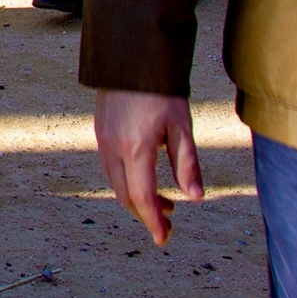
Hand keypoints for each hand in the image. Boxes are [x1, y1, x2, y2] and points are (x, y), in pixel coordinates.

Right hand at [94, 88, 203, 245]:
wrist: (131, 58)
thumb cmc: (161, 90)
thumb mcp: (182, 127)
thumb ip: (187, 164)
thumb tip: (196, 198)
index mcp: (135, 149)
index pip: (142, 197)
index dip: (153, 222)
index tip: (164, 239)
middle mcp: (113, 148)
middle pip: (126, 195)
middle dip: (146, 214)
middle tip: (169, 224)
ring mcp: (103, 140)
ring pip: (116, 183)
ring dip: (137, 199)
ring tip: (164, 203)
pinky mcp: (100, 132)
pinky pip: (111, 168)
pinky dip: (127, 182)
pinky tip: (145, 178)